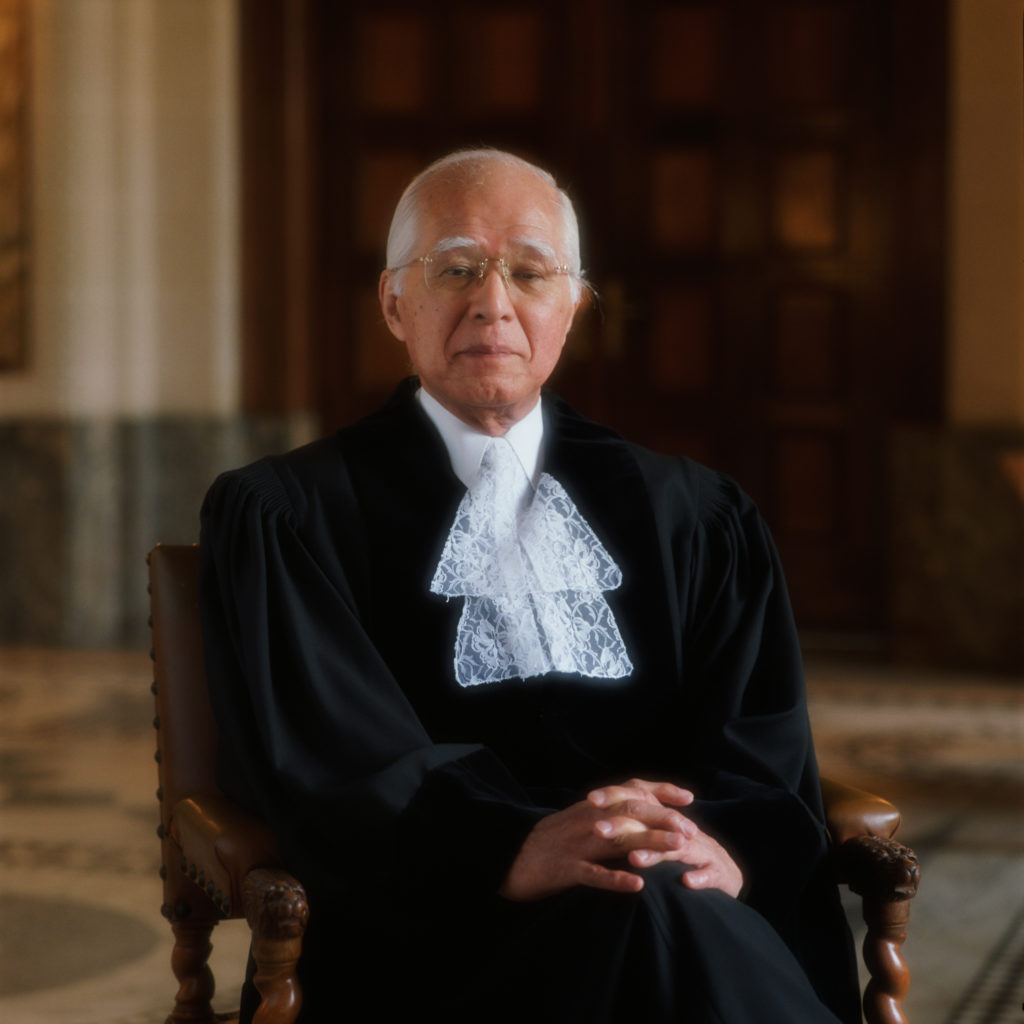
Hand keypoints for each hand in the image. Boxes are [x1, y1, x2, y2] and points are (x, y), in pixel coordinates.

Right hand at [499, 778, 691, 900]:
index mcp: (589, 807)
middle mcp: (585, 819)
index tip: (688, 797)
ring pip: (618, 839)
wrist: (508, 859)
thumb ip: (605, 815)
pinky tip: (638, 886)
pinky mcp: (563, 869)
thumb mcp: (577, 821)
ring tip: (678, 849)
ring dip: (651, 843)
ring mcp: (575, 844)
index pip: (629, 789)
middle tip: (691, 829)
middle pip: (629, 810)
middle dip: (663, 817)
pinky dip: (616, 879)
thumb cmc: (548, 843)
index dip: (660, 790)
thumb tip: (640, 812)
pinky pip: (593, 873)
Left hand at [589, 780, 742, 898]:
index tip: (589, 799)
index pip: (641, 802)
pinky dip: (698, 878)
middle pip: (654, 823)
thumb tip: (598, 816)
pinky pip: (708, 875)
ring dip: (656, 854)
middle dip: (625, 827)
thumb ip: (635, 826)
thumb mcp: (659, 838)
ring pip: (678, 849)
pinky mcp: (718, 873)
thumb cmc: (684, 854)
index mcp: (667, 820)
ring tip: (634, 859)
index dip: (617, 798)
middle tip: (599, 830)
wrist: (726, 873)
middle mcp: (683, 830)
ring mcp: (702, 851)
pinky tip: (685, 882)